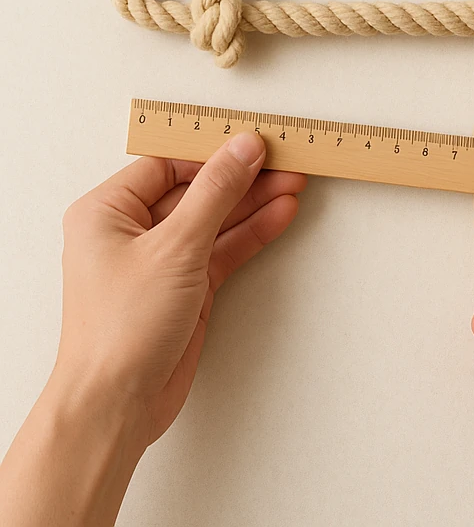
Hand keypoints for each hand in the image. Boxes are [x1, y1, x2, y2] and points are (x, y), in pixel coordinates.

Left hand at [0, 133, 304, 526]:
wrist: (117, 404)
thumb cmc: (118, 330)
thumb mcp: (175, 246)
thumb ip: (216, 192)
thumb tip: (242, 148)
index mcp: (107, 211)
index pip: (169, 164)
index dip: (213, 152)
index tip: (254, 142)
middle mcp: (131, 232)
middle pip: (198, 190)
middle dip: (243, 177)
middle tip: (285, 162)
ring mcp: (161, 260)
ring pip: (216, 218)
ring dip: (254, 203)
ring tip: (294, 183)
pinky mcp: (186, 286)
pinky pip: (224, 247)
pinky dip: (252, 232)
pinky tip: (280, 214)